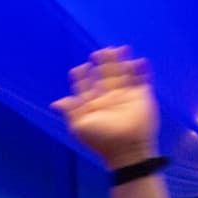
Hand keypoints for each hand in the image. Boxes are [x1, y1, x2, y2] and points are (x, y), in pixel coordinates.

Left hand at [51, 46, 158, 169]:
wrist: (127, 149)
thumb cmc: (101, 139)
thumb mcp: (80, 126)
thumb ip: (70, 111)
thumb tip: (55, 103)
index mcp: (93, 105)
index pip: (86, 86)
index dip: (82, 76)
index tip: (80, 68)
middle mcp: (108, 98)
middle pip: (105, 75)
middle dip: (103, 62)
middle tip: (99, 52)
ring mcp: (125, 96)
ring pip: (123, 73)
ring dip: (120, 61)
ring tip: (118, 48)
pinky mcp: (141, 96)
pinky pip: (142, 79)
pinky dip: (141, 69)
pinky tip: (140, 60)